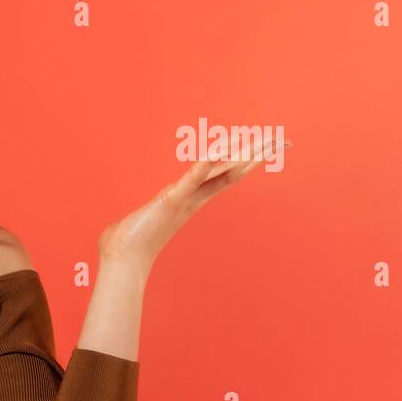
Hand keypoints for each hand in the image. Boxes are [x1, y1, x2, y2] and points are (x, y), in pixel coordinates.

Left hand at [97, 132, 289, 274]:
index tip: (262, 149)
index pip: (222, 175)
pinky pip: (190, 179)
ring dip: (242, 154)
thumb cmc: (126, 244)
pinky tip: (215, 151)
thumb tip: (137, 219)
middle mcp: (192, 199)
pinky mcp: (170, 201)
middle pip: (230, 171)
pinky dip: (202, 165)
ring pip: (219, 172)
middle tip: (280, 140)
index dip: (242, 161)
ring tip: (265, 140)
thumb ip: (147, 215)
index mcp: (188, 200)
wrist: (121, 261)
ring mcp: (183, 200)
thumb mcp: (144, 220)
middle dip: (255, 154)